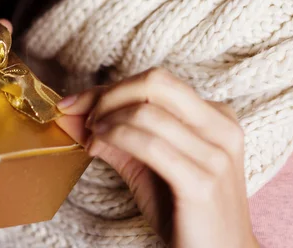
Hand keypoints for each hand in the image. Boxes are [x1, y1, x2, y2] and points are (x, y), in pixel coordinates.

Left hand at [56, 67, 258, 247]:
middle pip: (156, 82)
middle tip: (87, 118)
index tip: (76, 102)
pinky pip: (150, 144)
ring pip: (148, 111)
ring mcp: (216, 154)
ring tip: (92, 138)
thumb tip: (71, 112)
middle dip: (111, 95)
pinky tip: (99, 147)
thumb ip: (117, 134)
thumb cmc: (185, 211)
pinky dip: (116, 138)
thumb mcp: (150, 165)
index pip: (157, 81)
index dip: (111, 87)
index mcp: (216, 116)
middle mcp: (221, 127)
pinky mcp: (203, 182)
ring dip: (108, 120)